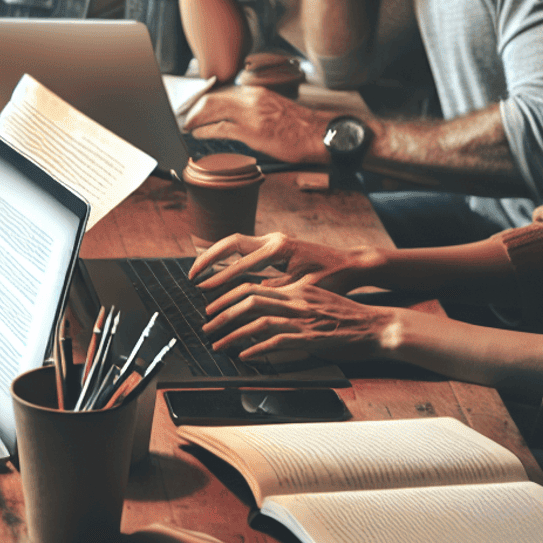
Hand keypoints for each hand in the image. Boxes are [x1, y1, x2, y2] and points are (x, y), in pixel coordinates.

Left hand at [184, 86, 329, 165]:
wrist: (317, 134)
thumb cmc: (297, 125)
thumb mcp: (271, 108)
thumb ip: (252, 107)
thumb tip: (234, 114)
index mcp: (255, 92)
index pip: (221, 91)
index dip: (203, 99)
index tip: (194, 105)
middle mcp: (250, 98)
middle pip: (212, 98)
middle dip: (194, 108)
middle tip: (185, 116)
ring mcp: (250, 114)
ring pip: (212, 110)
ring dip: (196, 118)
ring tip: (188, 125)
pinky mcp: (251, 131)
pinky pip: (220, 128)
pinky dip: (205, 130)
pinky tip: (199, 134)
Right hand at [189, 232, 384, 294]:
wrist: (350, 264)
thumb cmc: (331, 279)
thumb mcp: (302, 291)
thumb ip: (273, 293)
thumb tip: (245, 303)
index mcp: (279, 249)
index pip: (241, 263)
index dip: (220, 278)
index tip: (202, 289)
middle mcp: (273, 238)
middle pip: (230, 242)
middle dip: (208, 258)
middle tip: (191, 275)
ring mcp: (273, 238)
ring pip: (235, 242)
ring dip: (215, 256)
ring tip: (198, 272)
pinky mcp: (274, 243)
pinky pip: (243, 247)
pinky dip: (227, 257)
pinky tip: (218, 270)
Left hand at [201, 277, 394, 362]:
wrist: (378, 326)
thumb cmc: (347, 317)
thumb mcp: (316, 301)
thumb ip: (291, 303)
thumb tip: (264, 314)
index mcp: (296, 289)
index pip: (253, 286)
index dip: (227, 295)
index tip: (212, 306)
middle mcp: (296, 300)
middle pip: (249, 299)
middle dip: (222, 312)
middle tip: (206, 325)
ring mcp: (303, 319)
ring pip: (258, 320)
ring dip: (233, 333)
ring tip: (217, 344)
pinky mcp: (311, 337)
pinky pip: (277, 342)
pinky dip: (257, 349)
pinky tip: (244, 356)